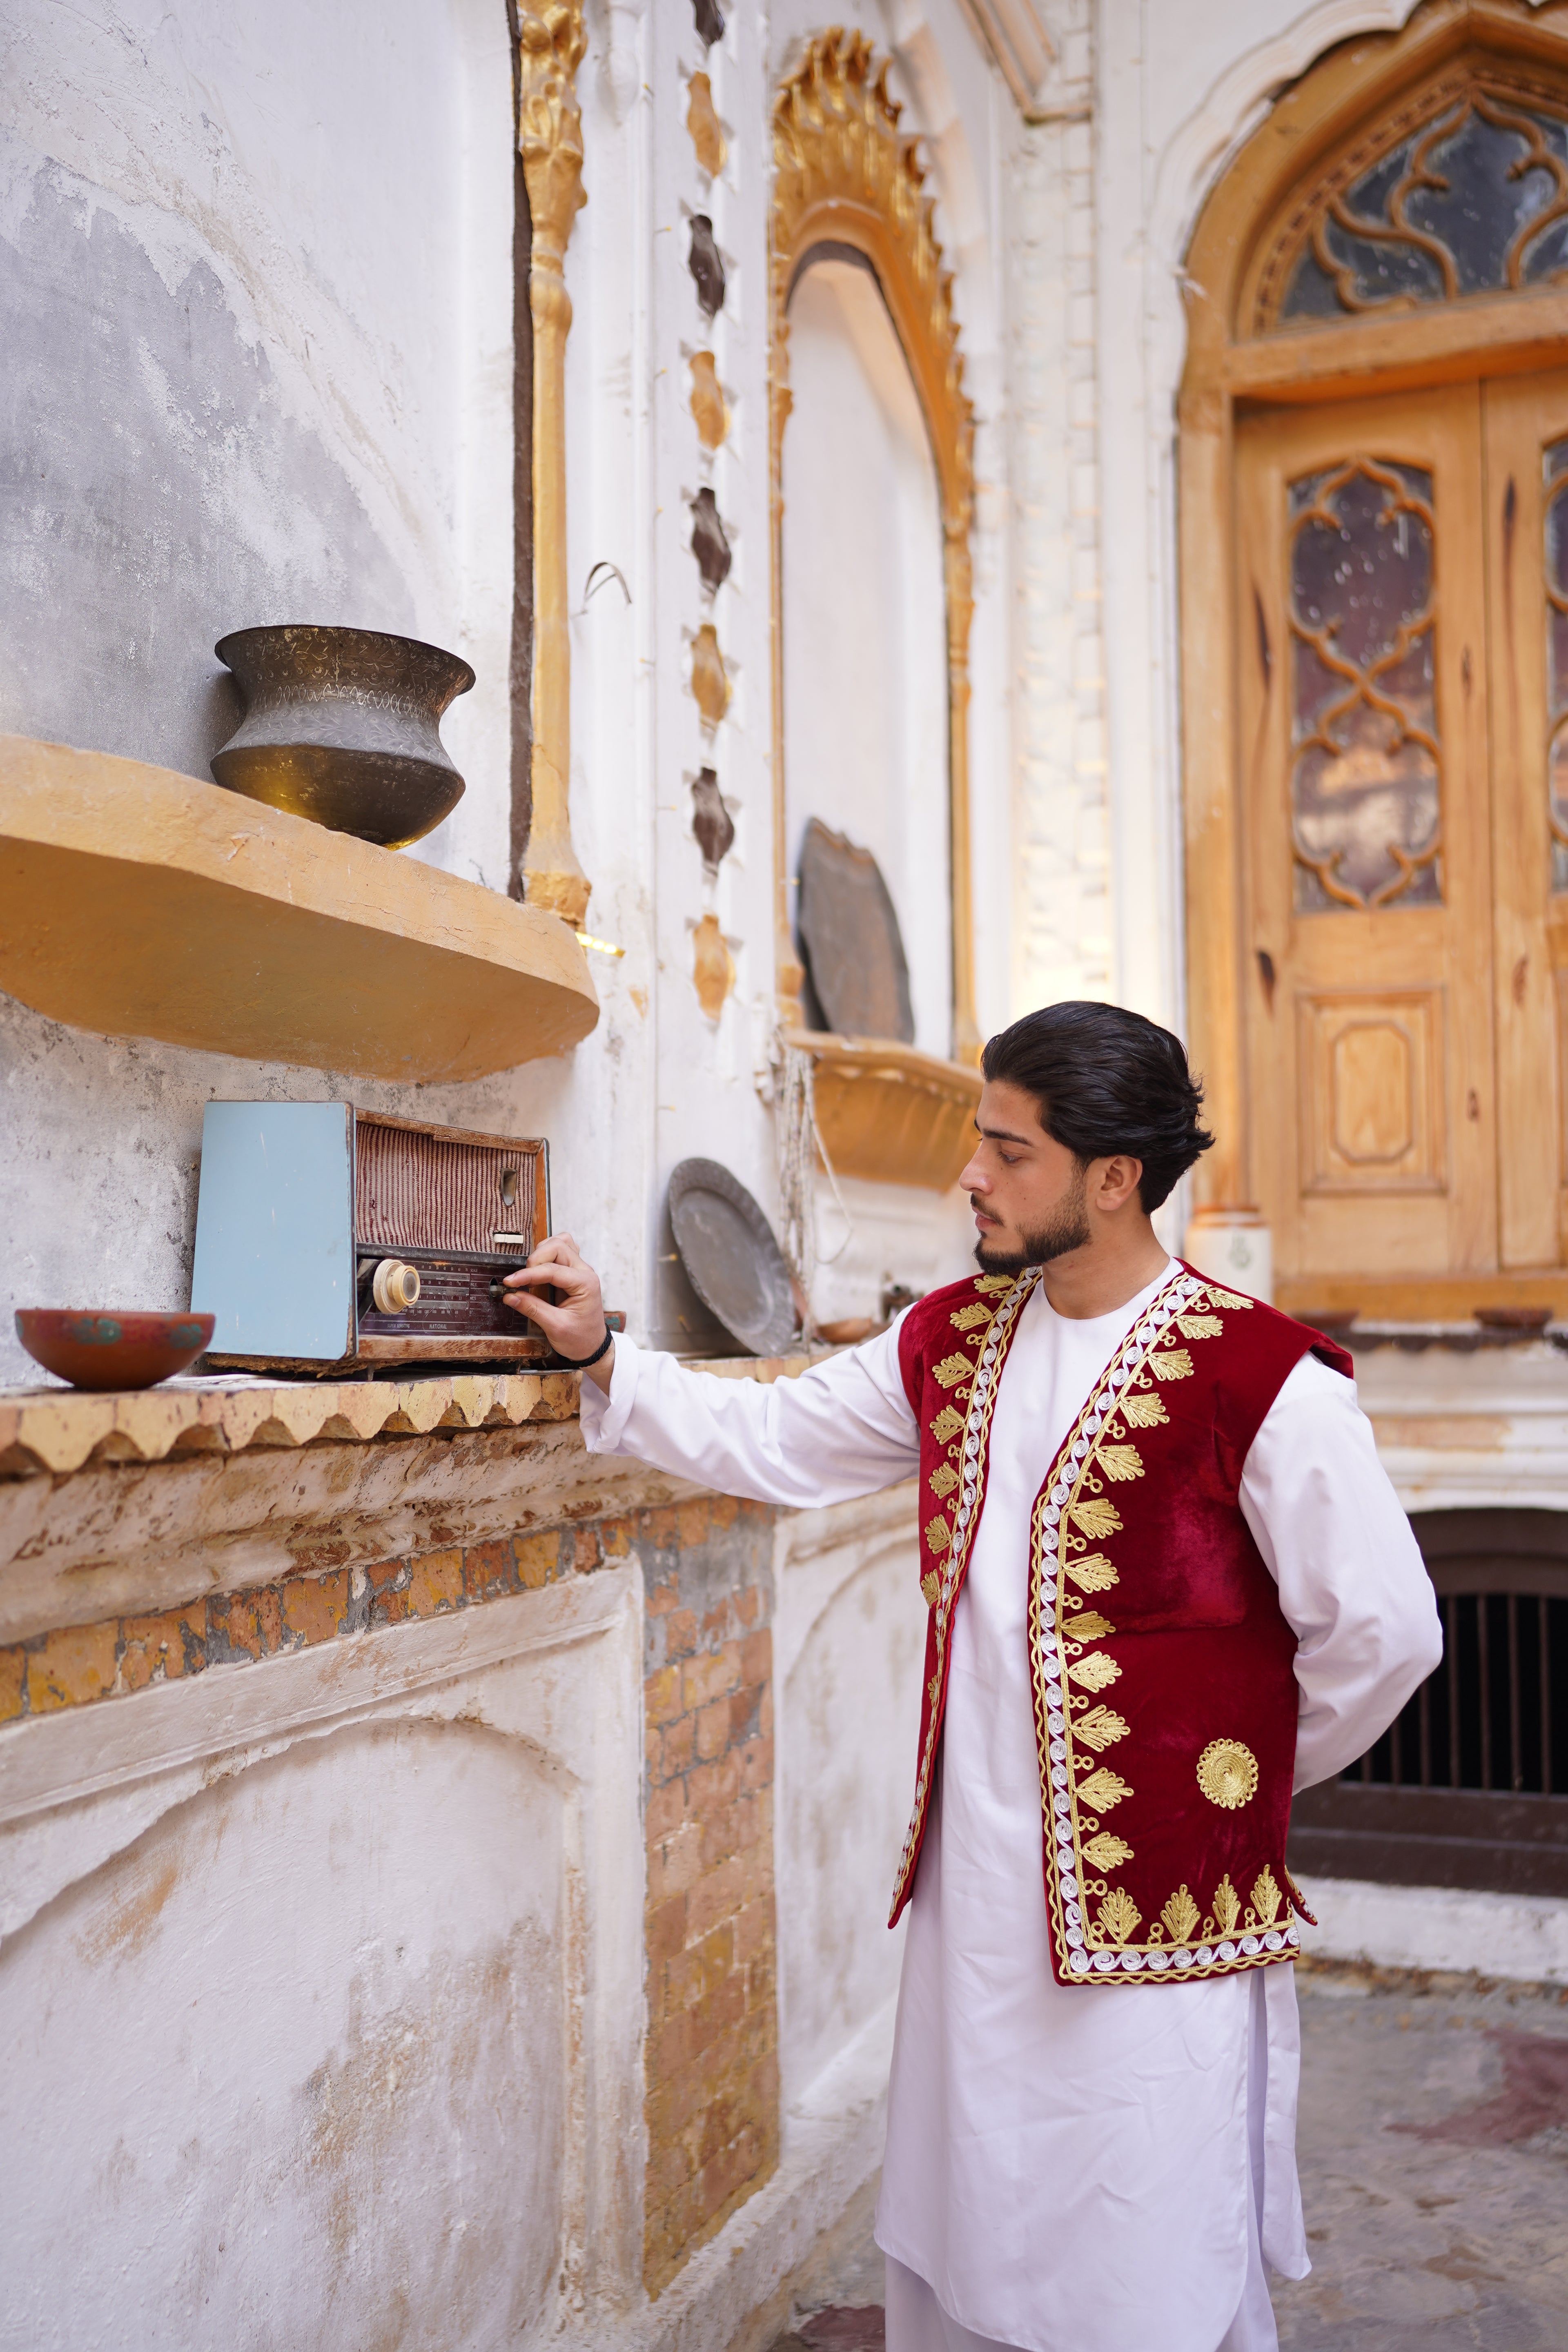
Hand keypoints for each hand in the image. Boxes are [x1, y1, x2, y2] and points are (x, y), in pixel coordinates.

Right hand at [502, 1234, 613, 1386]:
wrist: (593, 1346)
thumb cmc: (581, 1339)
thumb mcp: (555, 1327)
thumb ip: (532, 1309)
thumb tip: (510, 1295)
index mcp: (585, 1284)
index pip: (552, 1270)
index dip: (528, 1274)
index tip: (510, 1282)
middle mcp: (584, 1272)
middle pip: (558, 1247)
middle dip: (535, 1259)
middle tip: (520, 1279)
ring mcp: (580, 1270)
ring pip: (560, 1243)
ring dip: (541, 1252)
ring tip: (528, 1272)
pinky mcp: (573, 1273)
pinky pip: (561, 1252)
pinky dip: (546, 1254)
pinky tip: (537, 1268)